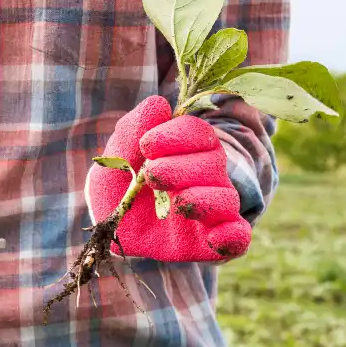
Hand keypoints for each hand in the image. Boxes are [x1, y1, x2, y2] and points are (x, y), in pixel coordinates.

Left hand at [84, 96, 251, 263]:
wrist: (109, 224)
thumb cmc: (116, 184)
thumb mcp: (115, 158)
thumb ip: (131, 131)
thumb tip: (159, 104)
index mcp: (186, 151)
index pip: (198, 134)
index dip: (177, 135)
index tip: (146, 144)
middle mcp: (204, 177)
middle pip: (214, 162)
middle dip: (182, 167)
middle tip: (152, 174)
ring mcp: (209, 210)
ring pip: (226, 198)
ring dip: (204, 198)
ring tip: (177, 202)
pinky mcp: (209, 242)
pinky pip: (236, 238)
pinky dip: (233, 237)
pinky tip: (214, 237)